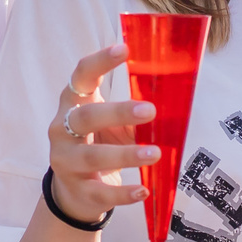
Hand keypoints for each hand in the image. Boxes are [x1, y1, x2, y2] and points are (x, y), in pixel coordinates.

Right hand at [45, 43, 155, 228]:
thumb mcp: (112, 125)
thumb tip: (178, 100)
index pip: (81, 75)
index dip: (100, 61)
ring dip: (124, 154)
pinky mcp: (77, 189)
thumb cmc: (99, 145)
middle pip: (85, 117)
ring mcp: (65, 161)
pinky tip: (144, 190)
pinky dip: (123, 192)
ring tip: (154, 154)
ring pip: (91, 156)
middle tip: (150, 110)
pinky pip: (100, 192)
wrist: (75, 192)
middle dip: (118, 112)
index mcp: (73, 103)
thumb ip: (135, 114)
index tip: (124, 49)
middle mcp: (63, 129)